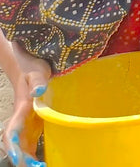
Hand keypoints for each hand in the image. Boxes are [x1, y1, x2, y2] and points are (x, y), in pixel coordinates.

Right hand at [1, 41, 48, 165]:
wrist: (28, 66)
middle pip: (17, 145)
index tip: (16, 156)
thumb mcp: (37, 71)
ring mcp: (26, 124)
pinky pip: (30, 143)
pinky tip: (42, 163)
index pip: (12, 130)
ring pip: (22, 147)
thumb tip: (38, 91)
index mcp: (21, 109)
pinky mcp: (33, 125)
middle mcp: (21, 120)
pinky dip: (34, 155)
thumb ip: (38, 81)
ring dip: (28, 160)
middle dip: (23, 159)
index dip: (12, 144)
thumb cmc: (33, 68)